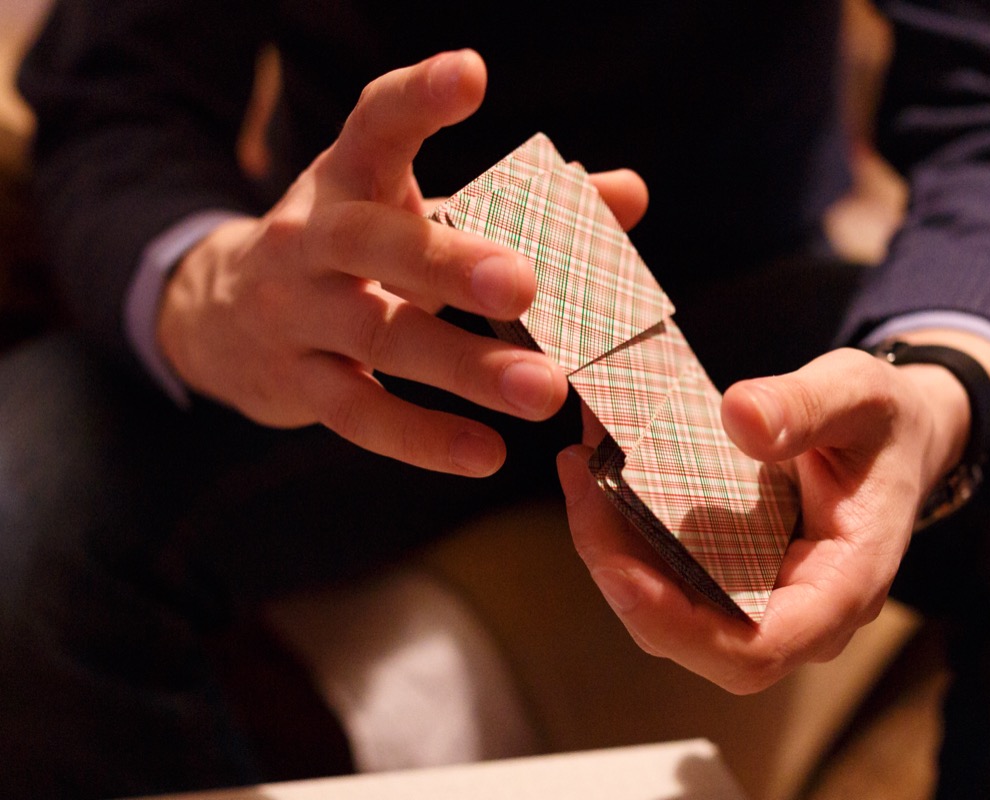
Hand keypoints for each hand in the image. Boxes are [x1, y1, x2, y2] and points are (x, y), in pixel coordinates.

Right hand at [158, 49, 647, 475]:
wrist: (223, 314)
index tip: (470, 75)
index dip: (418, 98)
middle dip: (449, 263)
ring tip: (545, 391)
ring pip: (380, 337)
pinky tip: (485, 453)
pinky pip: (360, 414)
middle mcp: (312, 238)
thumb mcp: (417, 210)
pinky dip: (422, 436)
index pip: (376, 123)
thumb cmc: (357, 250)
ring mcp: (298, 314)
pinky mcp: (298, 384)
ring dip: (463, 367)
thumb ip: (525, 203)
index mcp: (350, 177)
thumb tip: (630, 194)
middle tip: (523, 284)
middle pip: (376, 244)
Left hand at [559, 332, 989, 692]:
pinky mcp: (734, 577)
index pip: (755, 649)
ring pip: (669, 611)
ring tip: (581, 468)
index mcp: (843, 589)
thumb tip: (741, 418)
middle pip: (693, 638)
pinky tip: (601, 473)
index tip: (616, 566)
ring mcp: (763, 600)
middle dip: (622, 573)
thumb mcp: (859, 394)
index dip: (677, 623)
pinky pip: (670, 577)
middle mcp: (799, 612)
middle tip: (581, 484)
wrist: (895, 435)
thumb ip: (808, 406)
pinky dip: (628, 533)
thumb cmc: (883, 424)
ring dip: (613, 549)